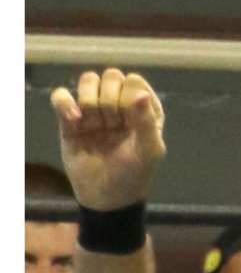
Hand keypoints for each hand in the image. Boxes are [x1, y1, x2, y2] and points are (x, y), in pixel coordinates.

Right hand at [52, 67, 167, 209]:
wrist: (105, 196)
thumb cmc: (133, 174)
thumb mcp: (148, 152)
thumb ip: (148, 122)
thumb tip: (140, 92)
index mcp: (143, 110)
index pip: (134, 82)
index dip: (129, 98)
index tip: (129, 122)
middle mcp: (119, 105)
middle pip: (111, 76)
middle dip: (110, 99)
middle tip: (112, 125)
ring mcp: (94, 110)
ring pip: (87, 79)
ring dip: (90, 100)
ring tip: (95, 124)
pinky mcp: (70, 118)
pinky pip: (61, 94)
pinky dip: (65, 103)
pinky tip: (74, 122)